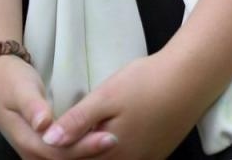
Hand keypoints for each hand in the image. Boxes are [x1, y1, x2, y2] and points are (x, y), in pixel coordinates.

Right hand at [0, 54, 118, 159]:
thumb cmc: (9, 81)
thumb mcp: (20, 88)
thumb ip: (32, 106)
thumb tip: (44, 124)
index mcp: (28, 140)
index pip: (62, 151)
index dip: (86, 146)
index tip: (110, 136)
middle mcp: (31, 153)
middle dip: (92, 152)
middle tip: (118, 139)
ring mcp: (35, 153)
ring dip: (87, 154)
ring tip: (112, 142)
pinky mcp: (41, 149)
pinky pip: (63, 156)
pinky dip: (81, 151)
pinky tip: (98, 142)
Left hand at [41, 52, 215, 159]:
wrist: (191, 79)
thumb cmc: (146, 83)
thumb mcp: (107, 96)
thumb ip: (77, 121)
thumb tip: (47, 141)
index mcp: (110, 152)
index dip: (56, 151)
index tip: (40, 139)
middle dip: (74, 153)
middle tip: (61, 135)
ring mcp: (144, 159)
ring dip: (93, 152)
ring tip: (85, 134)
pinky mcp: (157, 153)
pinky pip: (129, 158)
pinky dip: (113, 151)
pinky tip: (110, 137)